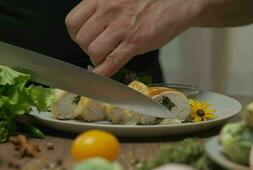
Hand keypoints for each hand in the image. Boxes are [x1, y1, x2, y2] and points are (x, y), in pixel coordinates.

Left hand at [66, 0, 200, 76]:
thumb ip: (104, 11)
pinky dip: (104, 74)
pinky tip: (103, 76)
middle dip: (87, 50)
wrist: (178, 2)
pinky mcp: (135, 42)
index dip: (76, 36)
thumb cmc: (151, 0)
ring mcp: (122, 28)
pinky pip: (112, 62)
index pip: (73, 22)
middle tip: (98, 51)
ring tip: (106, 60)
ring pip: (94, 52)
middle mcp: (108, 11)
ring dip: (97, 61)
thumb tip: (93, 30)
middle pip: (82, 39)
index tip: (83, 40)